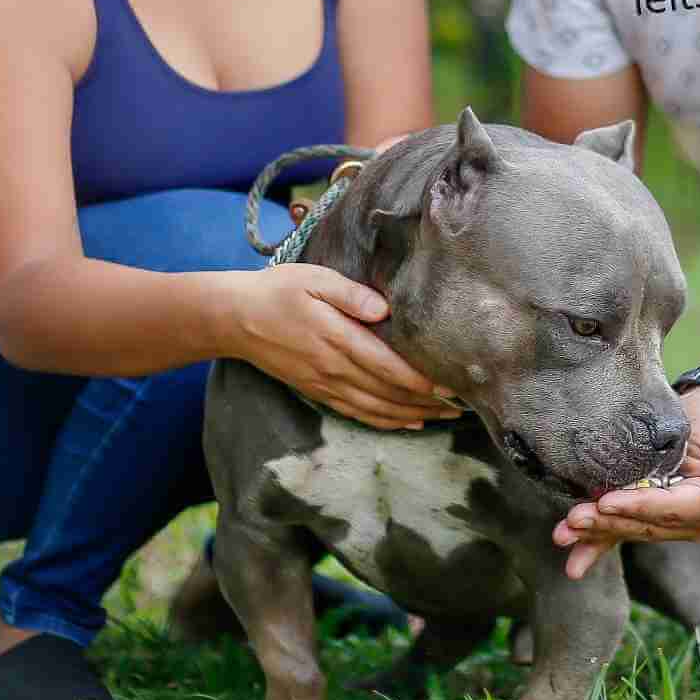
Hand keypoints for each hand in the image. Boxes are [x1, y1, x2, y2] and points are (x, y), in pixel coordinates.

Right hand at [228, 263, 461, 429]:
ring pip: (377, 408)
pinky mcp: (318, 391)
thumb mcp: (313, 279)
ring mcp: (325, 384)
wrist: (236, 319)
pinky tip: (408, 421)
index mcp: (337, 339)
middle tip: (462, 405)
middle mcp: (334, 368)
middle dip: (427, 401)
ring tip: (445, 416)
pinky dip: (386, 421)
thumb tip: (384, 309)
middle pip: (389, 392)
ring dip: (413, 414)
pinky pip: (358, 413)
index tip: (452, 385)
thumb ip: (351, 294)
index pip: (388, 366)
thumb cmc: (279, 291)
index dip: (422, 380)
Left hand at [553, 385, 699, 578]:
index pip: (669, 509)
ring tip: (561, 535)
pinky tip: (573, 562)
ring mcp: (664, 519)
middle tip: (572, 520)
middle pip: (643, 524)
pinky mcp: (644, 512)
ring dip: (594, 533)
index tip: (608, 504)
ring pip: (627, 528)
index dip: (638, 507)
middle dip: (606, 523)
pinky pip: (620, 530)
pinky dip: (596, 544)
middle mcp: (687, 520)